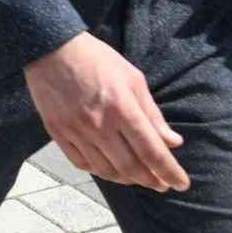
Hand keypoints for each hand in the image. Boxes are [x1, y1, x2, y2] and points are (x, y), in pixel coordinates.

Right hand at [25, 33, 188, 192]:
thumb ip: (152, 113)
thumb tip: (173, 142)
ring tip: (138, 178)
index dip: (170, 172)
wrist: (51, 48)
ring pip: (107, 171)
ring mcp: (76, 131)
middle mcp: (99, 124)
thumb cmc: (96, 59)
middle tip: (162, 184)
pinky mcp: (57, 133)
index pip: (152, 151)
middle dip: (152, 181)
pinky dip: (100, 172)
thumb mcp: (132, 78)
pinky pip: (82, 164)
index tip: (181, 183)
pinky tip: (110, 169)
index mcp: (122, 107)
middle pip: (131, 167)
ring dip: (127, 180)